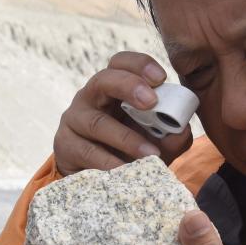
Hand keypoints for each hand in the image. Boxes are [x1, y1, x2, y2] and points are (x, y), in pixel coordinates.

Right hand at [53, 52, 192, 175]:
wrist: (97, 181)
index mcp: (113, 88)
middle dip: (128, 86)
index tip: (161, 78)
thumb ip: (171, 135)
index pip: (121, 63)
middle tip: (151, 101)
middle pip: (103, 80)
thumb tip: (180, 131)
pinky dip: (109, 162)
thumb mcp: (154, 140)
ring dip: (126, 138)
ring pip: (97, 123)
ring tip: (151, 154)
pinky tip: (127, 171)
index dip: (139, 64)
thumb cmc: (129, 151)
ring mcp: (74, 120)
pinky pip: (87, 152)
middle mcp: (91, 97)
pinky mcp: (65, 145)